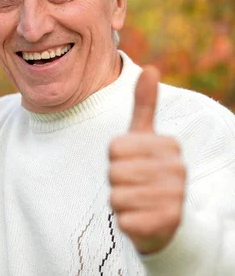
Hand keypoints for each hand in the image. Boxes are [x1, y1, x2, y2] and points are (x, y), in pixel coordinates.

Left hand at [109, 67, 186, 254]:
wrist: (165, 220)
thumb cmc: (147, 172)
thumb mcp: (144, 137)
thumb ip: (145, 105)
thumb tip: (150, 67)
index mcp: (169, 145)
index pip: (115, 147)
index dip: (114, 158)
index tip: (131, 162)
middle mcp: (178, 169)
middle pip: (114, 172)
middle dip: (116, 181)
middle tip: (133, 185)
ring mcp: (175, 197)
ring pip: (117, 196)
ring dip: (119, 201)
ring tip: (137, 201)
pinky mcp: (166, 223)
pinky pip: (123, 219)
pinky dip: (124, 221)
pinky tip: (140, 219)